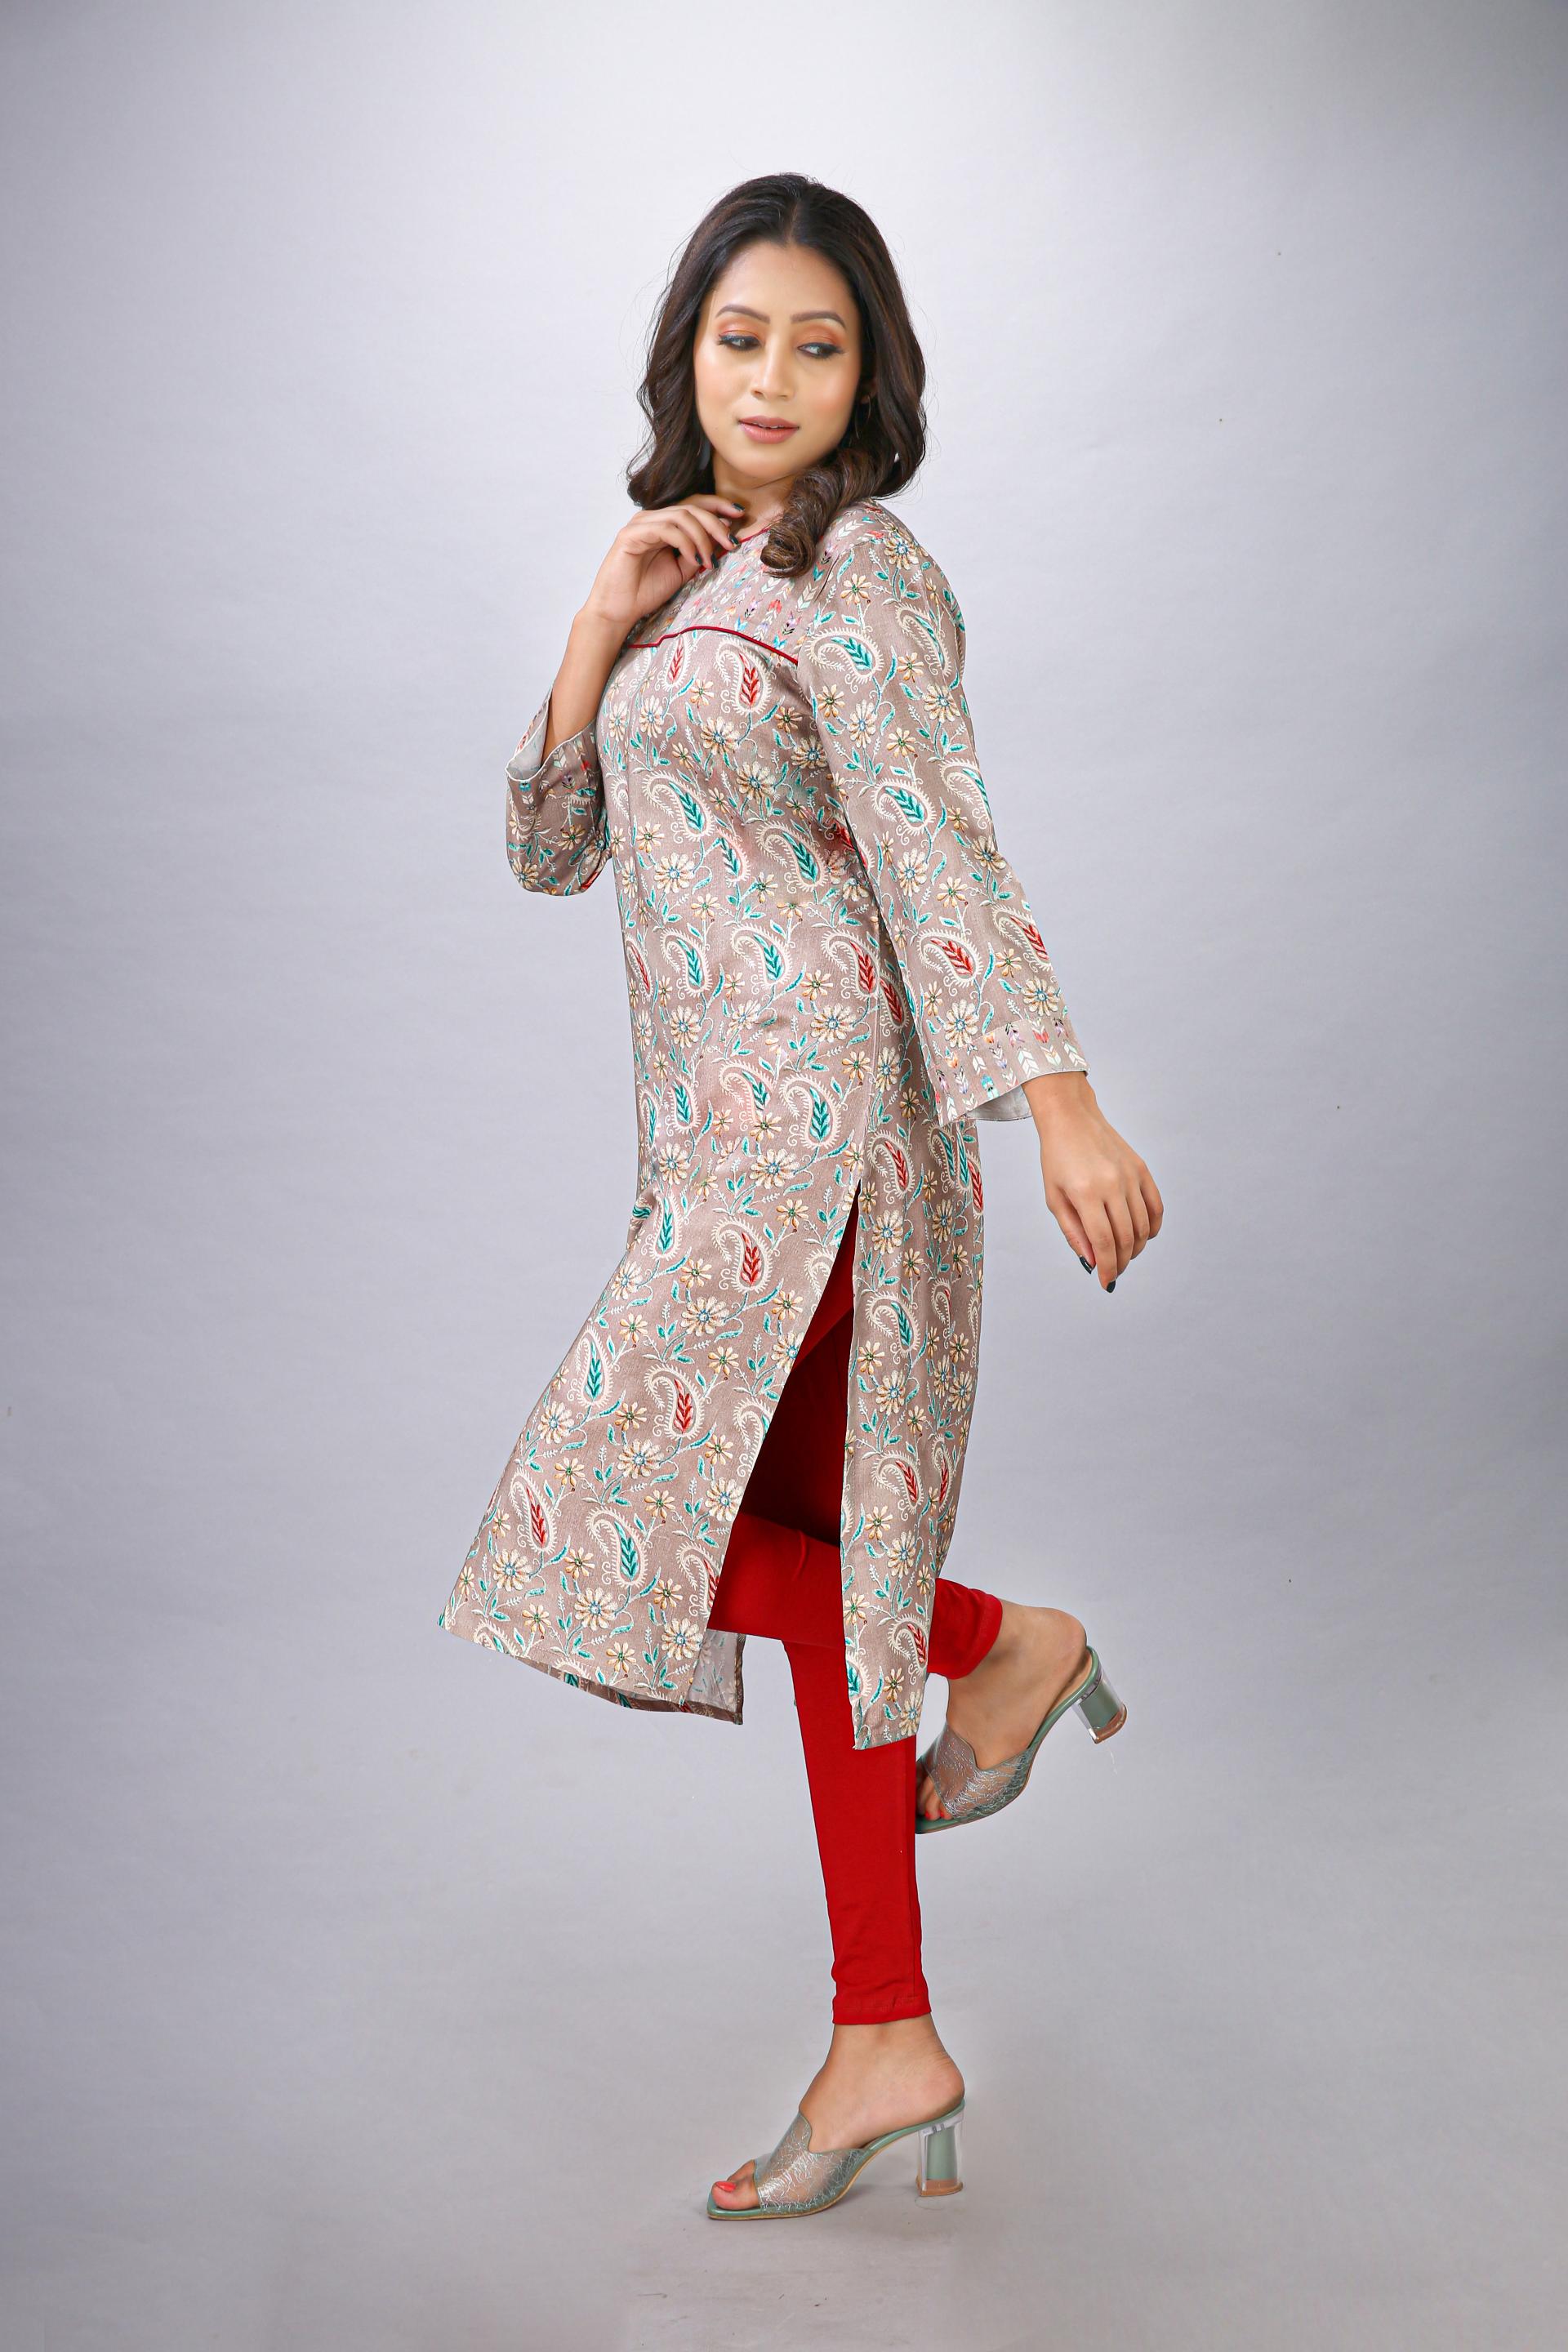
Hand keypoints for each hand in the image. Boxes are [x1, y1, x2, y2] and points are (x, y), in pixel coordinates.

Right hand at [579, 496, 748, 635]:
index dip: (718, 506)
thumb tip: (725, 537)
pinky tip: (693, 560)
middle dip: (716, 523)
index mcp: (663, 524)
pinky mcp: (631, 534)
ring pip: (681, 516)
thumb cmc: (646, 592)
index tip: (740, 515)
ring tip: (708, 561)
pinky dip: (686, 542)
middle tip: (731, 543)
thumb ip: (700, 552)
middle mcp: (652, 518)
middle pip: (691, 506)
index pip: (693, 504)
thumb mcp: (683, 570)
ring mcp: (640, 524)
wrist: (619, 611)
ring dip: (702, 537)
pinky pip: (667, 529)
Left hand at [1022, 1073, 1162, 1291]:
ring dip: (1137, 1248)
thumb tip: (1093, 1261)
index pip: (1104, 1242)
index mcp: (1086, 1193)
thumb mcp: (1055, 1199)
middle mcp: (1112, 1185)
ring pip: (1144, 1226)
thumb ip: (1074, 1232)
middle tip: (1115, 1271)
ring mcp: (1130, 1176)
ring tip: (1125, 1255)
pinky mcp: (1142, 1169)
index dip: (1108, 1267)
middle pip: (1127, 1237)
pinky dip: (1153, 1226)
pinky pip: (1156, 1206)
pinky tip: (1144, 1236)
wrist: (1072, 1119)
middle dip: (1122, 1262)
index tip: (1106, 1282)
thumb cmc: (1057, 1159)